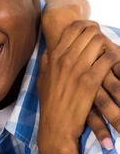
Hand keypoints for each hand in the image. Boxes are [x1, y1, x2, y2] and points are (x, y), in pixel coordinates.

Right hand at [37, 20, 119, 150]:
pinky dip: (115, 57)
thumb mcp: (42, 79)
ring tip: (110, 52)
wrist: (55, 128)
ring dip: (108, 44)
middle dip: (100, 34)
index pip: (72, 29)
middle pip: (88, 32)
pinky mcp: (90, 81)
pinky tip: (116, 62)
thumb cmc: (50, 105)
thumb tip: (50, 50)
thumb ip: (46, 62)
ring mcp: (77, 69)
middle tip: (105, 42)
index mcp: (53, 57)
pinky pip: (108, 59)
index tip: (93, 31)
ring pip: (99, 42)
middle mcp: (64, 59)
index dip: (86, 25)